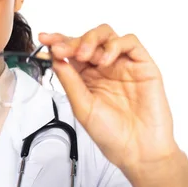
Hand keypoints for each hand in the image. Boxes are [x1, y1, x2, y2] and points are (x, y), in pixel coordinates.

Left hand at [39, 24, 178, 171]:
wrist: (138, 152)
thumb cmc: (111, 135)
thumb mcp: (82, 107)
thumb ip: (69, 81)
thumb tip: (54, 58)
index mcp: (87, 77)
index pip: (71, 51)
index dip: (57, 42)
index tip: (44, 39)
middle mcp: (104, 68)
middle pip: (87, 39)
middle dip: (71, 41)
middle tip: (61, 49)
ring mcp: (124, 65)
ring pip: (107, 34)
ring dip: (91, 39)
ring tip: (83, 55)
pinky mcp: (143, 65)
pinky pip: (130, 42)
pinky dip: (115, 45)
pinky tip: (105, 60)